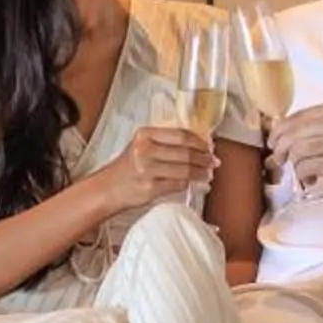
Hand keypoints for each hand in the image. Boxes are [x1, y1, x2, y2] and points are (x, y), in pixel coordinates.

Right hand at [95, 124, 215, 208]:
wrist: (109, 188)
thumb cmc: (127, 167)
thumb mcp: (141, 145)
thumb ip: (164, 141)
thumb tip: (197, 142)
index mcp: (144, 135)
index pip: (180, 135)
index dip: (199, 141)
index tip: (209, 145)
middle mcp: (145, 150)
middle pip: (185, 152)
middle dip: (204, 158)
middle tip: (213, 160)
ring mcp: (147, 169)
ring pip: (184, 169)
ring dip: (201, 172)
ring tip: (208, 173)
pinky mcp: (150, 187)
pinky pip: (178, 184)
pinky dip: (190, 183)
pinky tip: (195, 182)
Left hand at [269, 100, 322, 198]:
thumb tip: (292, 134)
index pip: (299, 115)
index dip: (281, 129)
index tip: (274, 141)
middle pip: (293, 132)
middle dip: (280, 148)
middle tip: (280, 159)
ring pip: (298, 151)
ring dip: (293, 164)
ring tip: (301, 172)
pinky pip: (308, 167)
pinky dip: (303, 175)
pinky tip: (310, 179)